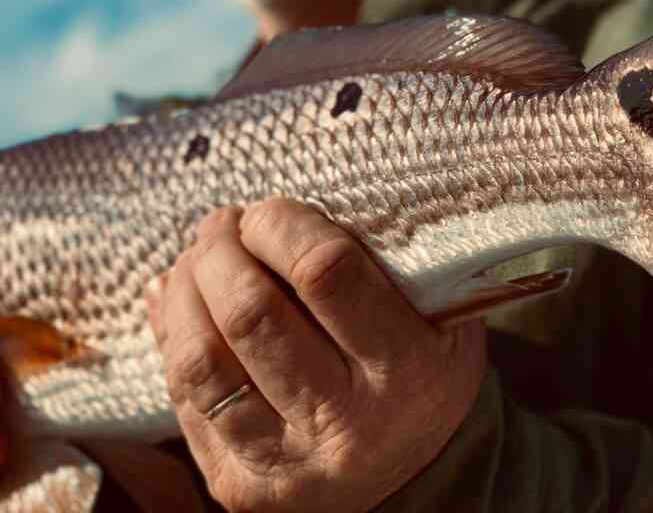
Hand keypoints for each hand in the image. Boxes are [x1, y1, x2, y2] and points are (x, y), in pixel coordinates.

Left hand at [145, 199, 486, 512]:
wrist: (421, 468)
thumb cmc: (426, 364)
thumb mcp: (440, 311)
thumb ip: (383, 260)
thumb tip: (278, 209)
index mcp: (409, 370)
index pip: (325, 272)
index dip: (281, 225)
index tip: (270, 211)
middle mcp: (349, 426)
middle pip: (251, 315)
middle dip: (219, 251)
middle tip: (222, 224)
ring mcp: (290, 464)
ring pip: (201, 363)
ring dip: (185, 291)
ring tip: (196, 259)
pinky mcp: (242, 487)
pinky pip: (185, 401)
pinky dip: (171, 336)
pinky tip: (178, 301)